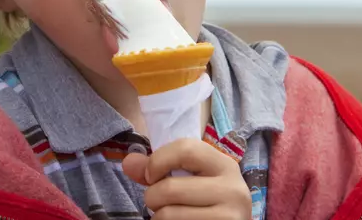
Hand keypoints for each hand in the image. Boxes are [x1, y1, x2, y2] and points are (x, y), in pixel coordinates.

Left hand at [122, 138, 250, 219]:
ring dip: (158, 217)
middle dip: (152, 196)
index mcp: (224, 165)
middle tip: (157, 202)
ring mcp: (229, 216)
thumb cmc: (206, 199)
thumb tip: (128, 163)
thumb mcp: (189, 178)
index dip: (158, 160)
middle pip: (170, 188)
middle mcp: (233, 190)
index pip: (185, 149)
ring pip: (169, 214)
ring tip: (168, 215)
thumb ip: (158, 167)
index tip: (150, 175)